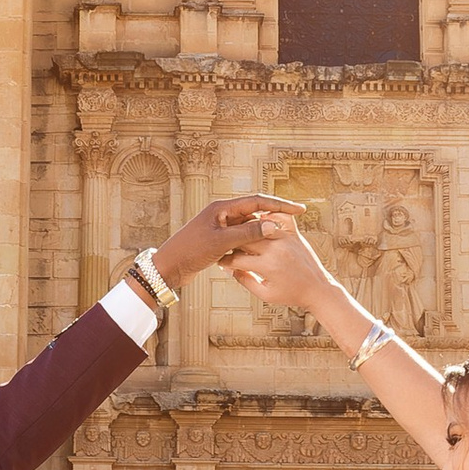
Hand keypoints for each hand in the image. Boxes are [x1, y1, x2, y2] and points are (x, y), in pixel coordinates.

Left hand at [150, 194, 306, 285]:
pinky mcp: (219, 240)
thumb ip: (248, 233)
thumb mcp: (221, 242)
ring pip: (250, 227)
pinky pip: (243, 238)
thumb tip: (274, 224)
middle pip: (256, 212)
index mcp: (222, 207)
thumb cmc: (190, 252)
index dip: (280, 205)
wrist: (169, 268)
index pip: (257, 201)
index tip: (299, 210)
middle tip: (296, 222)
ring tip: (286, 237)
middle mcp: (222, 214)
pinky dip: (255, 243)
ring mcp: (221, 227)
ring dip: (265, 232)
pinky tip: (267, 250)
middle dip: (275, 216)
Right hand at [223, 214, 334, 323]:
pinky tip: (261, 223)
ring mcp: (286, 238)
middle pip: (244, 237)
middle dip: (233, 243)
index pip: (236, 258)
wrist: (318, 289)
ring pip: (258, 224)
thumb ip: (245, 280)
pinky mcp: (294, 233)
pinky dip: (270, 216)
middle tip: (227, 247)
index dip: (225, 261)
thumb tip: (229, 268)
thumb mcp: (265, 294)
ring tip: (240, 235)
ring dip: (247, 229)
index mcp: (268, 265)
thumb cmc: (291, 294)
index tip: (221, 262)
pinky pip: (281, 216)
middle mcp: (276, 248)